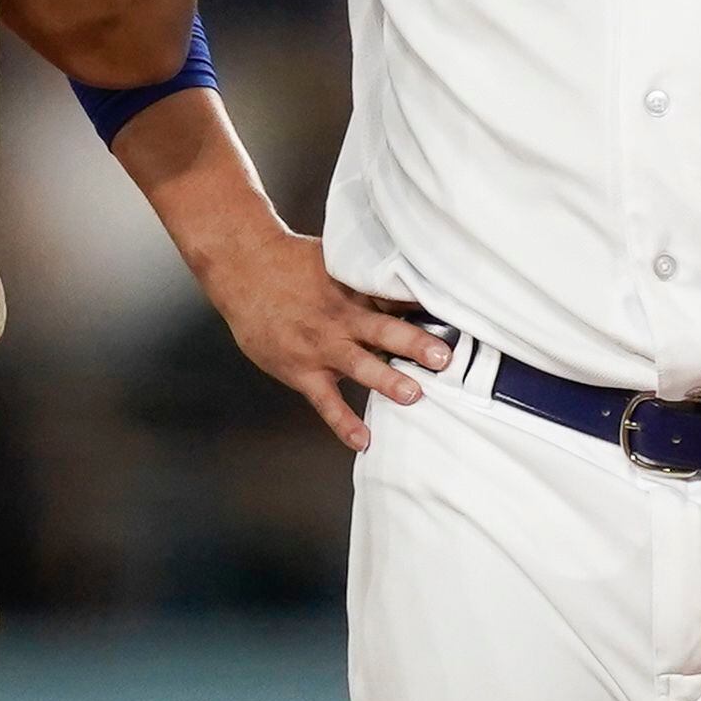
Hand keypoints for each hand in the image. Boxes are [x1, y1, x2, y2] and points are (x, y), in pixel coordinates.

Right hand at [198, 224, 450, 452]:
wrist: (243, 268)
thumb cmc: (291, 263)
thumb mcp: (334, 259)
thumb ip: (368, 277)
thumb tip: (410, 275)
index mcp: (354, 290)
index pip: (397, 300)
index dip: (427, 311)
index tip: (458, 319)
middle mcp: (341, 318)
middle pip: (384, 331)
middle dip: (416, 345)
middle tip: (445, 357)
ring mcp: (321, 346)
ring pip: (360, 365)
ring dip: (388, 379)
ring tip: (415, 394)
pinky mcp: (302, 370)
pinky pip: (326, 401)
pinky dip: (344, 422)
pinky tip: (364, 440)